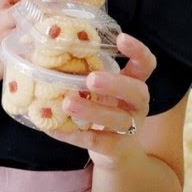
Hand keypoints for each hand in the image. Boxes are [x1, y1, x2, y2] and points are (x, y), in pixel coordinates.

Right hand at [0, 0, 75, 96]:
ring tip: (78, 2)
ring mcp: (9, 39)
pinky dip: (55, 37)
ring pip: (37, 22)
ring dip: (60, 11)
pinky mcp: (18, 56)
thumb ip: (11, 6)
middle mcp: (0, 21)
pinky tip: (71, 30)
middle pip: (29, 2)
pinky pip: (40, 45)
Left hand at [48, 33, 156, 169]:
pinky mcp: (117, 149)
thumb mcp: (102, 90)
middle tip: (91, 78)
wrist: (116, 152)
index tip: (121, 38)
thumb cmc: (104, 110)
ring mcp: (130, 128)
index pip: (146, 64)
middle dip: (116, 84)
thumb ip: (86, 72)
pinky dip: (73, 135)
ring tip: (68, 103)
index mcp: (134, 84)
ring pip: (118, 119)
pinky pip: (97, 141)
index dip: (138, 51)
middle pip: (137, 92)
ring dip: (93, 110)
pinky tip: (52, 127)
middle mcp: (137, 105)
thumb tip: (45, 49)